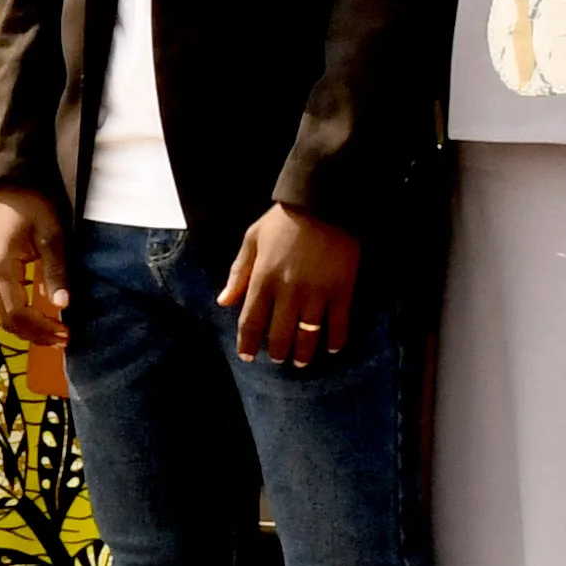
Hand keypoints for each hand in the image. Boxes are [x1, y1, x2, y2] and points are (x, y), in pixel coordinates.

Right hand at [0, 189, 71, 350]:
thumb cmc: (33, 204)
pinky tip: (42, 315)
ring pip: (3, 314)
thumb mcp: (51, 235)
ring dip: (27, 328)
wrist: (11, 183)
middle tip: (64, 338)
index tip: (66, 332)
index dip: (41, 329)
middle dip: (35, 335)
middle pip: (7, 320)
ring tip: (55, 331)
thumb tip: (62, 306)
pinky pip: (3, 302)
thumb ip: (55, 270)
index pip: (18, 313)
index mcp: (1, 267)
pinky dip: (21, 315)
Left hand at [219, 205, 361, 368]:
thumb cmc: (283, 221)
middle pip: (279, 334)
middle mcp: (288, 292)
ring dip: (303, 353)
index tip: (247, 357)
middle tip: (277, 359)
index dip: (248, 343)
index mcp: (264, 279)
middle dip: (277, 352)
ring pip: (308, 335)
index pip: (251, 322)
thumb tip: (224, 301)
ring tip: (301, 362)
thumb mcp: (252, 240)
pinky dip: (336, 340)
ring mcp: (317, 293)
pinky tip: (333, 348)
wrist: (323, 203)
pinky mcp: (342, 290)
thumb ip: (239, 272)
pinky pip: (339, 323)